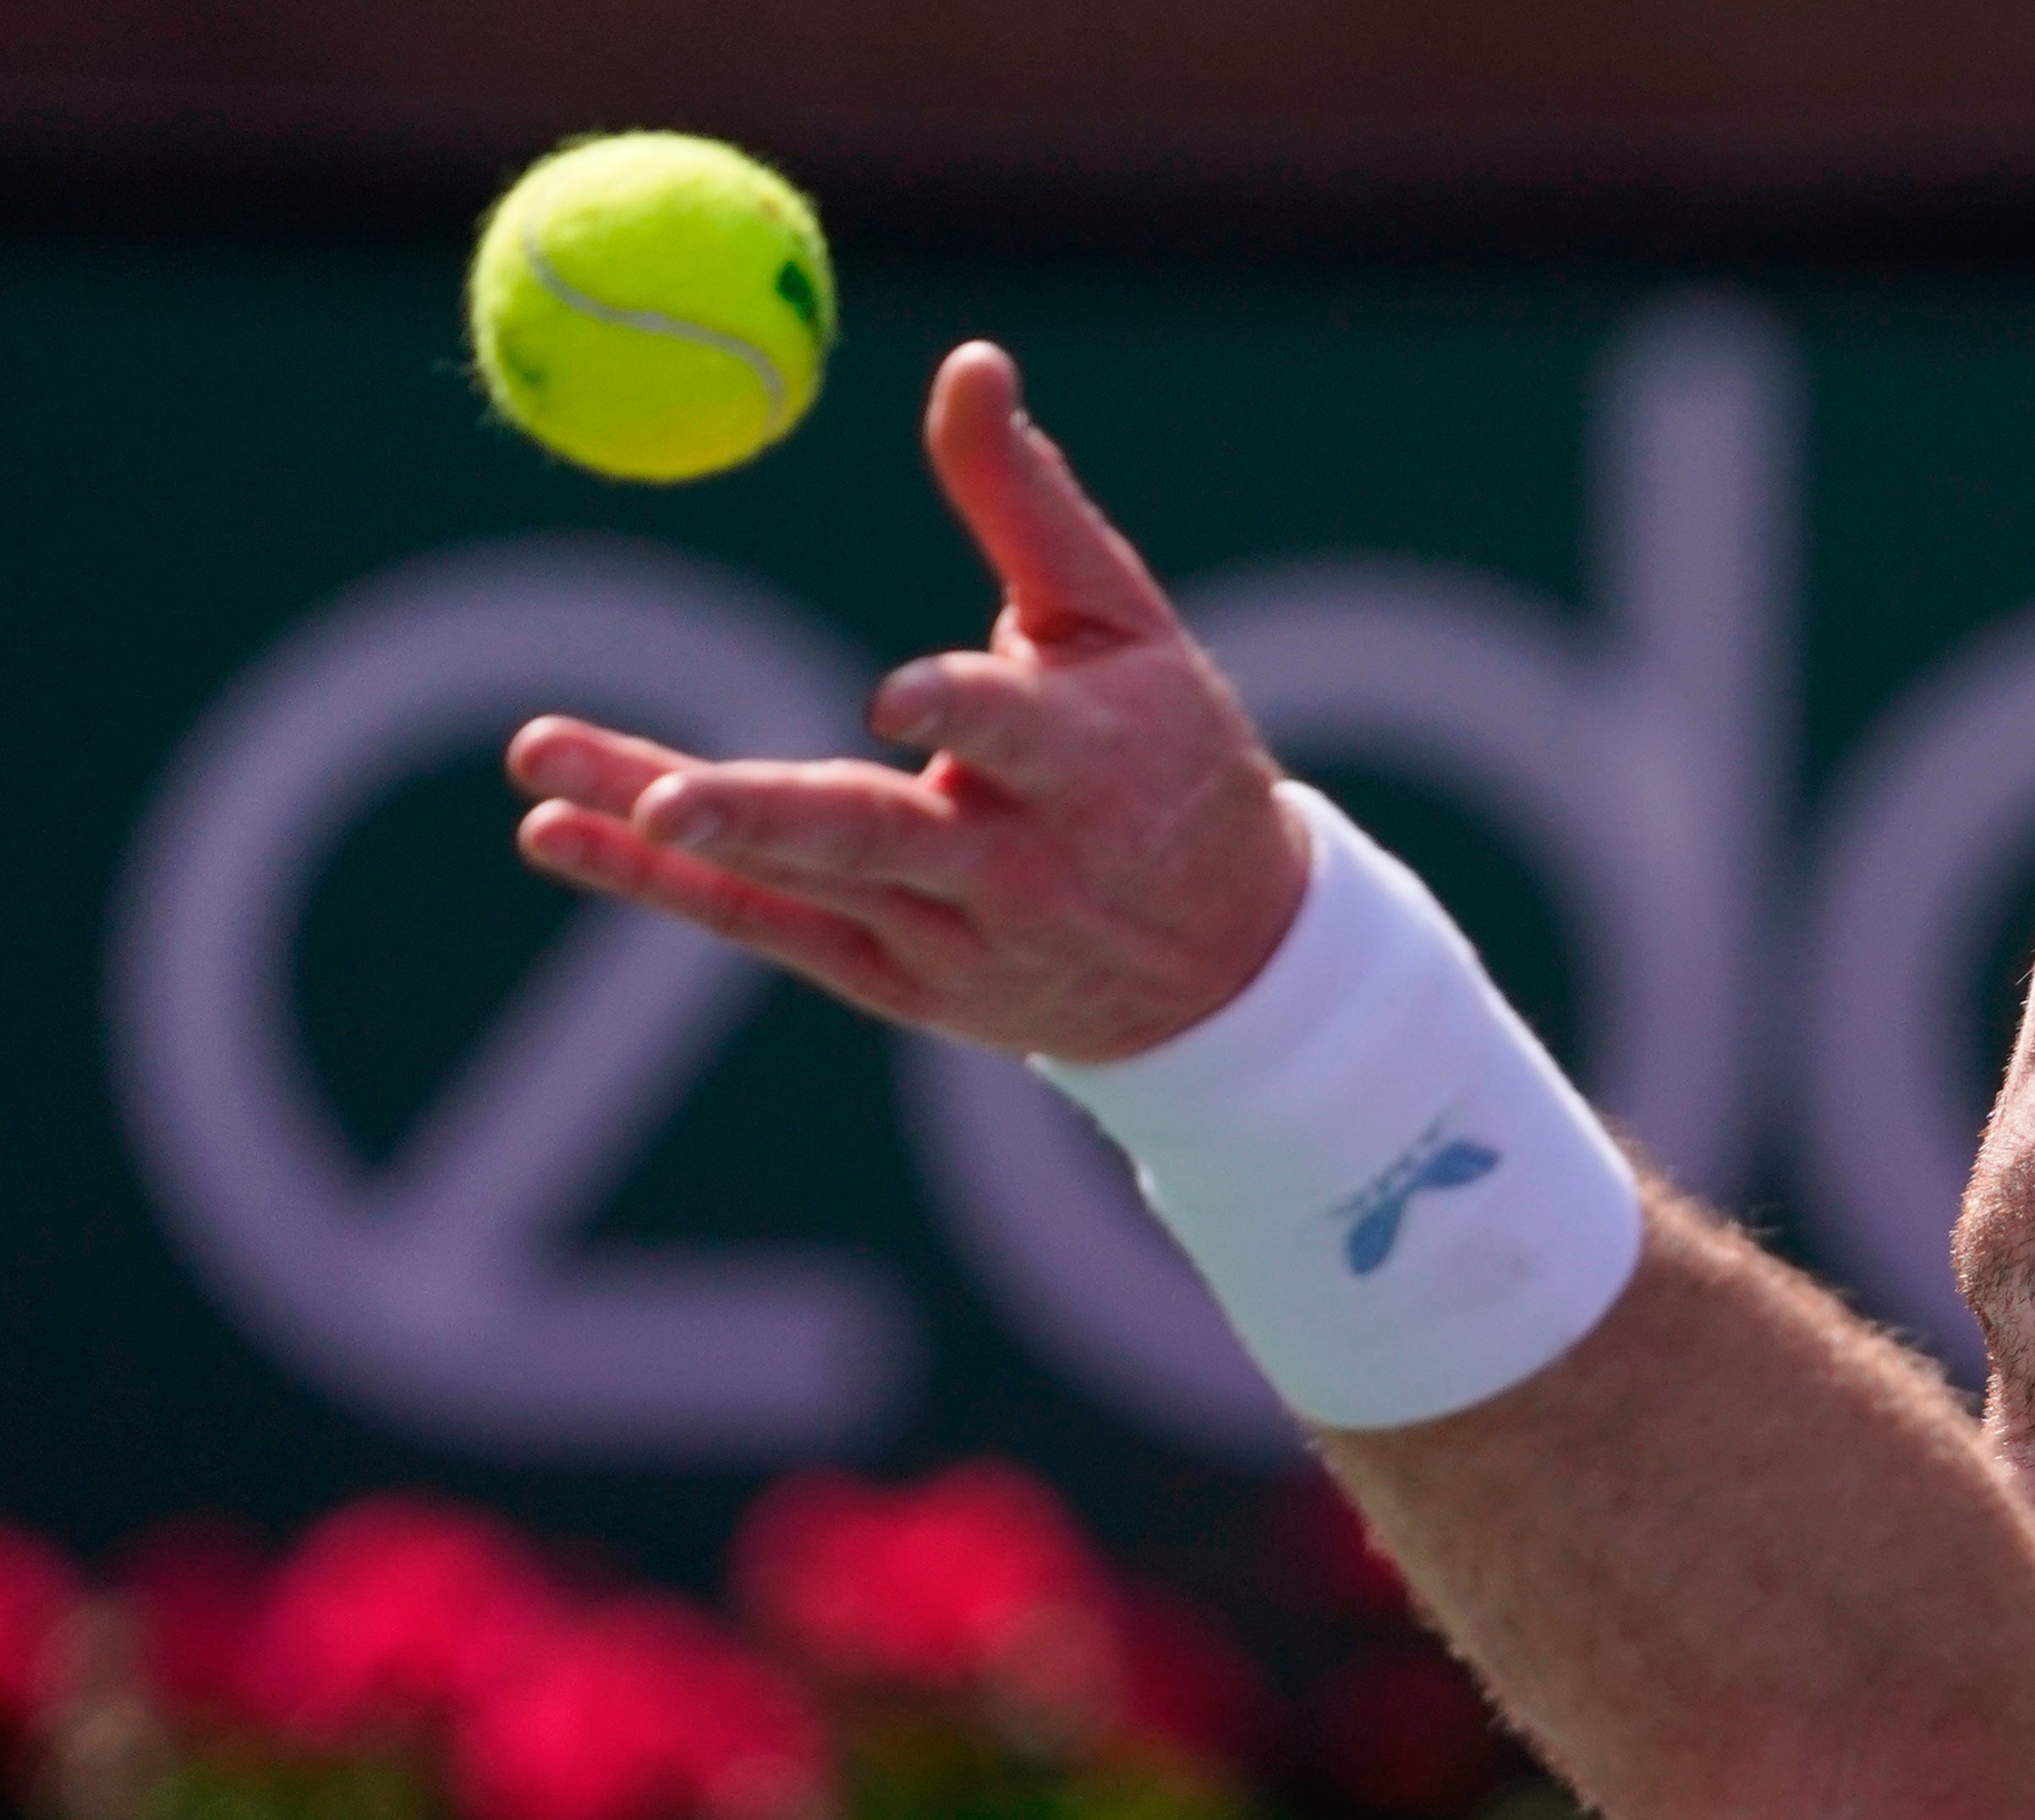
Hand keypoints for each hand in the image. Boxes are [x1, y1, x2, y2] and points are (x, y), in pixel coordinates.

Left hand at [508, 341, 1310, 1062]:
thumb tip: (970, 361)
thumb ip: (1031, 503)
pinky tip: (557, 831)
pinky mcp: (896, 982)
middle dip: (767, 819)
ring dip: (665, 839)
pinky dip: (661, 887)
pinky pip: (766, 929)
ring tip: (547, 774)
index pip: (1016, 733)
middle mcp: (1019, 866)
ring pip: (797, 882)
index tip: (895, 696)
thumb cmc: (1167, 754)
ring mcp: (950, 937)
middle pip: (877, 841)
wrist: (1224, 960)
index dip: (959, 712)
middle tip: (664, 799)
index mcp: (1089, 762)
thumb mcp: (1123, 626)